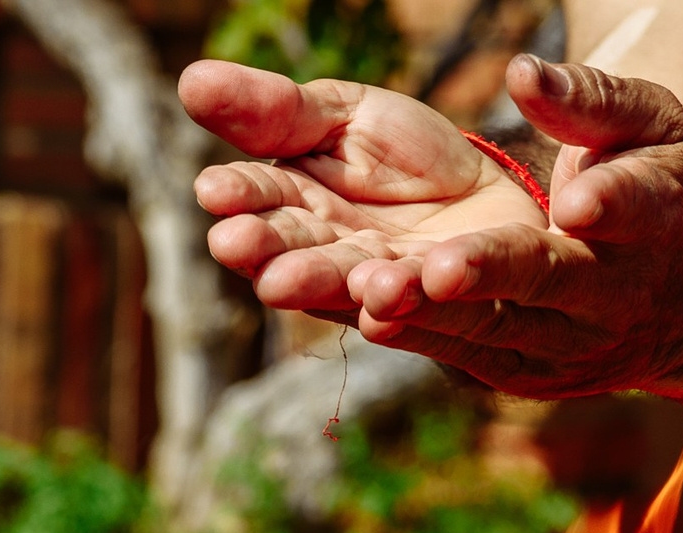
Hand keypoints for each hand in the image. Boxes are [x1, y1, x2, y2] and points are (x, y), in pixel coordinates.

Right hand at [180, 60, 550, 317]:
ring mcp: (375, 282)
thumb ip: (276, 109)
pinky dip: (398, 301)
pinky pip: (416, 303)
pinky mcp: (431, 304)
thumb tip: (190, 79)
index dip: (238, 194)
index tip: (213, 190)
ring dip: (321, 281)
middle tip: (237, 245)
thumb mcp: (344, 113)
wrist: (492, 192)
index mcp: (296, 200)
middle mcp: (326, 251)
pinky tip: (382, 293)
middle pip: (291, 250)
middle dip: (266, 249)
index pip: (258, 196)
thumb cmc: (405, 154)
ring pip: (345, 284)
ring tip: (293, 278)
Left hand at [346, 57, 682, 399]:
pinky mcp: (519, 373)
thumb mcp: (648, 133)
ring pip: (489, 329)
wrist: (672, 311)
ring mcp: (563, 345)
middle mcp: (610, 296)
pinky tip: (361, 313)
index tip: (574, 204)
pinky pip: (457, 353)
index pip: (633, 207)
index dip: (607, 204)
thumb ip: (592, 102)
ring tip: (373, 293)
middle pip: (546, 281)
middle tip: (439, 267)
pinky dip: (412, 334)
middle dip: (491, 273)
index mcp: (651, 222)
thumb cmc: (649, 193)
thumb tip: (524, 74)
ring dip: (429, 315)